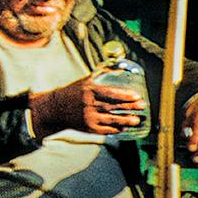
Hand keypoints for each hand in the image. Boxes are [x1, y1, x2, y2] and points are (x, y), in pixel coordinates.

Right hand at [31, 74, 145, 137]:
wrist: (55, 109)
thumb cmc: (71, 93)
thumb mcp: (83, 82)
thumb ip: (99, 77)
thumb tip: (116, 68)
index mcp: (89, 91)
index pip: (110, 93)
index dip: (125, 95)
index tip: (136, 96)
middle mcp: (89, 105)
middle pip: (114, 106)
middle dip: (130, 107)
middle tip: (142, 106)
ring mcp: (89, 117)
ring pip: (112, 120)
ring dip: (126, 120)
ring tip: (137, 120)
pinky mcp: (88, 128)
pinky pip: (106, 130)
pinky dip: (116, 129)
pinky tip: (123, 128)